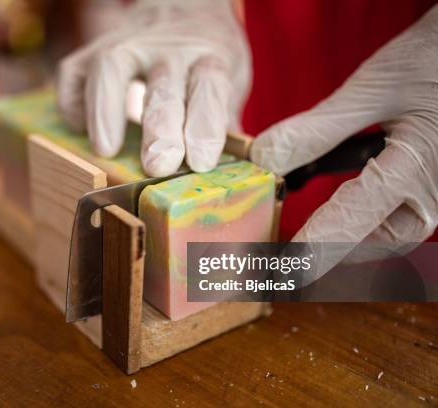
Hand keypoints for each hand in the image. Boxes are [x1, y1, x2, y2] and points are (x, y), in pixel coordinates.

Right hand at [57, 0, 250, 175]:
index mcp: (209, 57)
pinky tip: (82, 129)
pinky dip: (72, 103)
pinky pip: (73, 73)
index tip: (200, 161)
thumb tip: (224, 173)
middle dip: (160, 128)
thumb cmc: (204, 58)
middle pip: (163, 86)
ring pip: (110, 69)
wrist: (180, 8)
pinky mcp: (92, 50)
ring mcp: (126, 44)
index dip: (205, 124)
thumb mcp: (231, 78)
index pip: (209, 86)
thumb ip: (223, 121)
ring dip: (106, 112)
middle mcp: (168, 48)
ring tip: (106, 150)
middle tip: (157, 165)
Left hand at [251, 6, 437, 275]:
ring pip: (395, 229)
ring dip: (354, 231)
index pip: (349, 224)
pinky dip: (371, 211)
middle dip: (337, 250)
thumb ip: (318, 129)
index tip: (282, 274)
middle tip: (295, 257)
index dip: (311, 251)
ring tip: (314, 232)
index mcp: (415, 171)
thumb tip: (266, 160)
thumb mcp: (374, 87)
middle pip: (379, 240)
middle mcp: (434, 191)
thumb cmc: (436, 57)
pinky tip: (350, 195)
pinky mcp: (437, 179)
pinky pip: (407, 210)